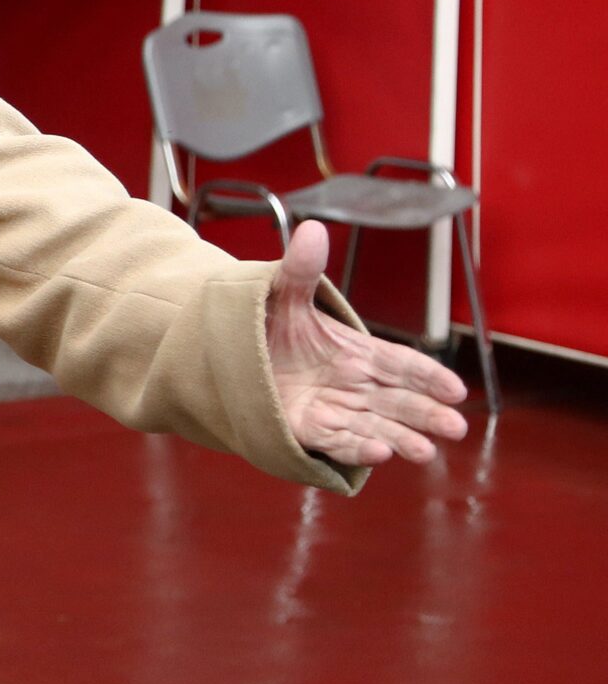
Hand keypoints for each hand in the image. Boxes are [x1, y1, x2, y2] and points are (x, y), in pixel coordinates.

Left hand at [268, 220, 470, 465]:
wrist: (229, 350)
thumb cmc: (268, 323)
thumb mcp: (284, 294)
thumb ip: (302, 269)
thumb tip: (313, 229)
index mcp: (358, 351)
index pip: (402, 364)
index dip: (429, 376)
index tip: (454, 389)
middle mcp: (354, 384)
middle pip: (400, 401)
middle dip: (427, 414)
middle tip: (455, 426)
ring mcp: (335, 408)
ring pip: (377, 426)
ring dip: (402, 439)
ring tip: (424, 451)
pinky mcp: (310, 429)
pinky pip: (339, 441)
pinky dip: (359, 448)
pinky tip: (379, 454)